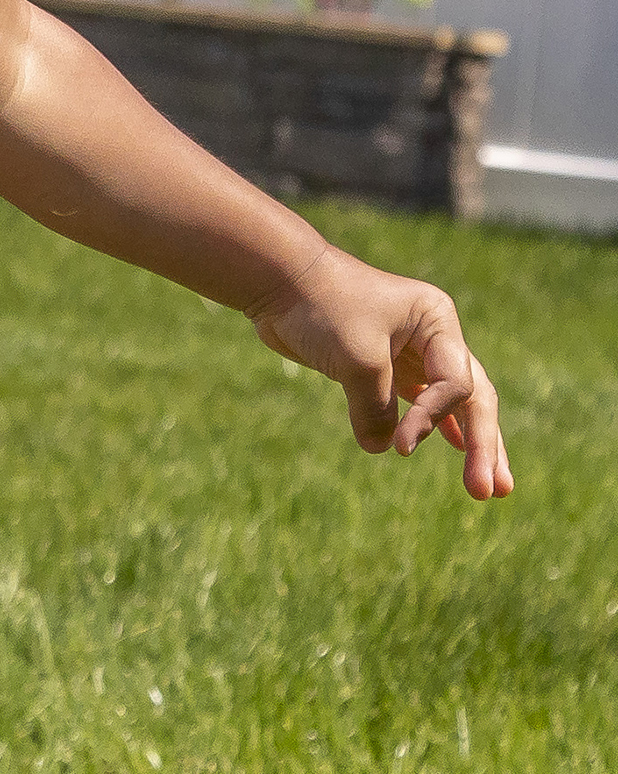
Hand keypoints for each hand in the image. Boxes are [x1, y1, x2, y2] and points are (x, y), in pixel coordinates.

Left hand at [247, 248, 512, 497]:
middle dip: (484, 445)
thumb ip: (375, 408)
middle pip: (472, 397)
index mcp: (438, 322)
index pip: (456, 384)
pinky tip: (453, 447)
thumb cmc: (322, 308)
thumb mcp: (357, 361)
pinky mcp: (382, 365)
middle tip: (495, 492)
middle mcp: (433, 336)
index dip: (434, 420)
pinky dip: (433, 425)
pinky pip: (418, 401)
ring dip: (469, 442)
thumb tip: (382, 447)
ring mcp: (411, 352)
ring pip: (449, 403)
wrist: (278, 281)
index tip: (403, 446)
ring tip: (487, 488)